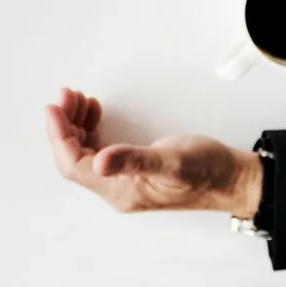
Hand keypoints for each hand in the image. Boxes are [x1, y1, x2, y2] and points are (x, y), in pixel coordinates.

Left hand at [46, 87, 259, 215]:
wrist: (231, 180)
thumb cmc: (207, 171)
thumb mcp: (171, 160)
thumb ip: (134, 159)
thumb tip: (99, 163)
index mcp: (120, 192)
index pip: (73, 164)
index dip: (58, 135)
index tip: (54, 107)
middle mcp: (116, 190)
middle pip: (74, 158)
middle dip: (65, 125)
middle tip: (67, 94)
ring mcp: (122, 182)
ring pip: (85, 152)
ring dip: (76, 125)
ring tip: (79, 98)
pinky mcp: (131, 172)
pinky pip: (99, 151)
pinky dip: (91, 129)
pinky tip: (94, 112)